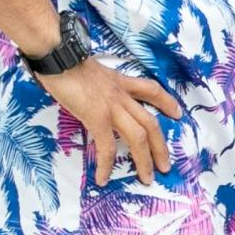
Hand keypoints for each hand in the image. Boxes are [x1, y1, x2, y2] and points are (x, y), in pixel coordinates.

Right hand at [45, 55, 181, 185]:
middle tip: (165, 165)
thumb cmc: (65, 61)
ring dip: (145, 160)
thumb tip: (89, 96)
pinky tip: (103, 178)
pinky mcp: (98, 117)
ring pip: (139, 136)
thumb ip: (96, 85)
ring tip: (147, 178)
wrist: (57, 55)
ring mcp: (112, 106)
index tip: (177, 113)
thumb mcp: (88, 71)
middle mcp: (121, 95)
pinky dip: (107, 164)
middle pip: (150, 122)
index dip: (166, 102)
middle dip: (160, 146)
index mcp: (119, 82)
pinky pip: (107, 146)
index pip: (151, 90)